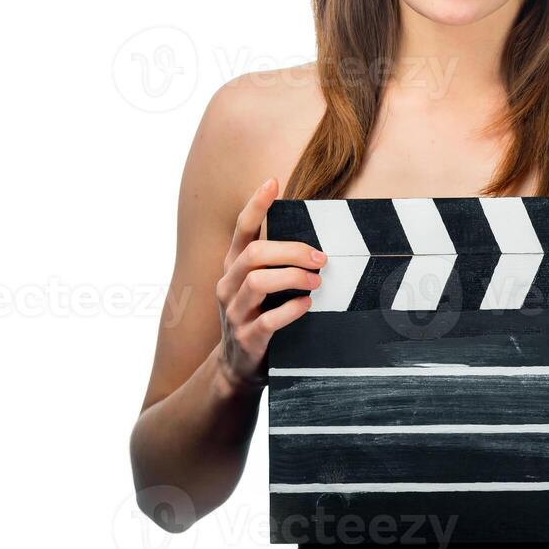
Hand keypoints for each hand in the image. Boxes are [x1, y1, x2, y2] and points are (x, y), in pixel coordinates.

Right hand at [214, 177, 324, 393]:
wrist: (237, 366)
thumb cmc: (258, 315)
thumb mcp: (259, 285)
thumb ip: (276, 262)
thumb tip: (316, 239)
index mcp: (233, 266)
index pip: (241, 230)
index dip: (256, 205)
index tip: (272, 182)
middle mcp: (228, 285)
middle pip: (254, 253)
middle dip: (291, 250)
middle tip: (320, 257)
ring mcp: (235, 312)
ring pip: (257, 282)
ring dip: (292, 277)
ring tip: (316, 281)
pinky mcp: (248, 338)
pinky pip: (268, 320)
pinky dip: (291, 310)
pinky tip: (306, 305)